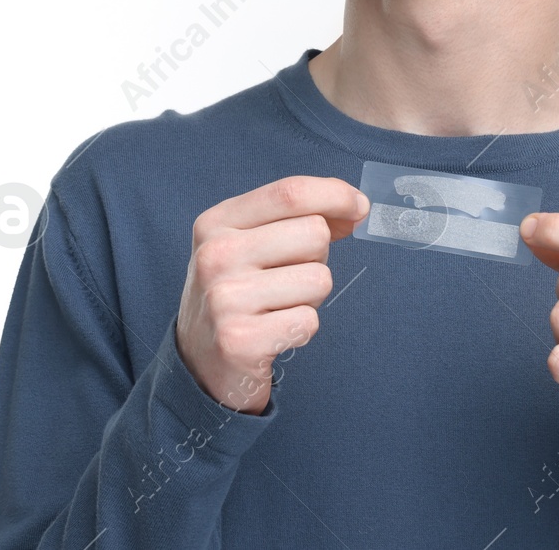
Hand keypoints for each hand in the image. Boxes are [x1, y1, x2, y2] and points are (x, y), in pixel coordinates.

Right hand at [176, 176, 368, 414]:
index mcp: (217, 223)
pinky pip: (309, 320)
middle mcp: (215, 254)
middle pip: (314, 233)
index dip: (335, 195)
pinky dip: (301, 329)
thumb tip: (355, 207)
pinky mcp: (240, 340)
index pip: (289, 193)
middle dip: (317, 258)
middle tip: (286, 280)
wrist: (199, 364)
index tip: (359, 207)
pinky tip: (273, 333)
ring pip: (319, 279)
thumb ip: (295, 219)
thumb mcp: (248, 244)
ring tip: (277, 308)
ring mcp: (224, 297)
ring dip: (310, 298)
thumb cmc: (236, 295)